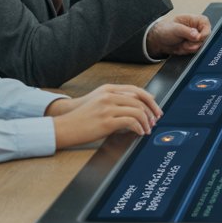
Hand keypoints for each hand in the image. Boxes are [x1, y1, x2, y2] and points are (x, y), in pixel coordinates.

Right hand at [46, 84, 162, 148]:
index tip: (156, 108)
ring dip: (146, 121)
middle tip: (155, 120)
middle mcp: (109, 96)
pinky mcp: (107, 122)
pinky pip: (130, 122)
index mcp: (108, 90)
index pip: (136, 91)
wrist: (65, 126)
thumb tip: (135, 106)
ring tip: (147, 128)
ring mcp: (107, 108)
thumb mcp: (98, 102)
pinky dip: (139, 128)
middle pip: (139, 100)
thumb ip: (115, 100)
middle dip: (151, 111)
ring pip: (137, 111)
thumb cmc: (82, 117)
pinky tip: (139, 132)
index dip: (149, 100)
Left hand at [146, 13, 210, 57]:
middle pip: (205, 37)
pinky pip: (195, 51)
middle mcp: (197, 28)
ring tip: (182, 44)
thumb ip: (187, 31)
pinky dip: (188, 51)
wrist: (158, 41)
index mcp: (194, 20)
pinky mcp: (193, 46)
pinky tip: (182, 47)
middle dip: (195, 43)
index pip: (206, 24)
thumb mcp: (175, 29)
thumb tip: (197, 35)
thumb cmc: (165, 30)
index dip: (204, 32)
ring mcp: (195, 38)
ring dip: (190, 48)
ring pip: (201, 46)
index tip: (198, 38)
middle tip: (185, 42)